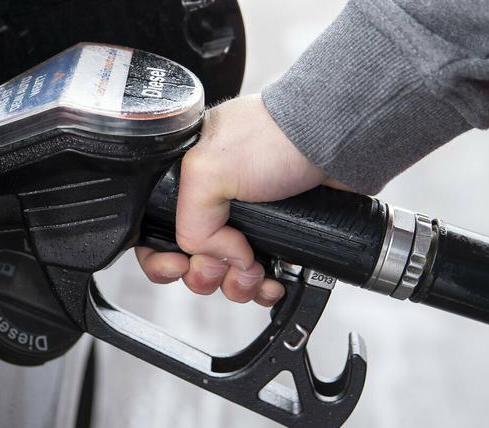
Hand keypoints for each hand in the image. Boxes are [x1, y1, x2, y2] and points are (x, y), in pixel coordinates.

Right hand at [136, 94, 343, 305]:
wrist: (334, 142)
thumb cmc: (276, 137)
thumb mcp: (208, 169)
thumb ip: (189, 221)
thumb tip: (213, 256)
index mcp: (185, 180)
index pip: (154, 229)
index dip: (159, 256)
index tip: (178, 265)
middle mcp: (212, 201)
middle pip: (189, 260)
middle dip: (203, 274)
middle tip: (218, 269)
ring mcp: (246, 220)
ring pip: (224, 273)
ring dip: (234, 285)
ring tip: (253, 274)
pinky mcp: (277, 235)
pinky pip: (258, 275)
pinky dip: (262, 286)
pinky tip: (272, 282)